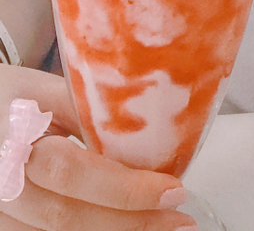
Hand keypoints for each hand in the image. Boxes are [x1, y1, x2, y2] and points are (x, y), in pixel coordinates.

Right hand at [0, 66, 196, 229]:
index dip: (125, 188)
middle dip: (132, 223)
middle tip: (181, 220)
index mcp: (15, 137)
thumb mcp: (49, 90)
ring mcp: (0, 213)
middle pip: (67, 217)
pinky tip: (127, 230)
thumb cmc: (15, 99)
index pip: (72, 171)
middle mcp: (3, 182)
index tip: (173, 189)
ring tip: (164, 228)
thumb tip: (156, 129)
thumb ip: (93, 110)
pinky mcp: (5, 228)